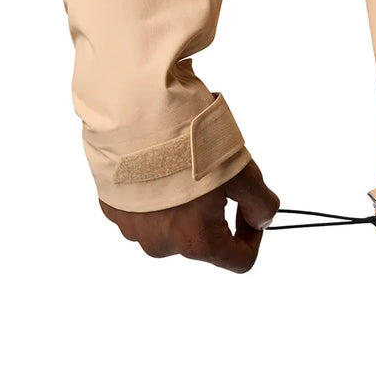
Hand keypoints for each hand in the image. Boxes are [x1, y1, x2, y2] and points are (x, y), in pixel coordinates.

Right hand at [99, 160, 279, 271]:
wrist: (135, 115)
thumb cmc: (190, 144)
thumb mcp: (243, 172)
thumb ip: (261, 204)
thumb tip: (262, 220)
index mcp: (197, 241)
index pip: (240, 261)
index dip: (253, 235)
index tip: (250, 208)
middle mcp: (162, 244)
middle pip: (203, 240)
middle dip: (215, 213)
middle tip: (216, 175)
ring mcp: (133, 229)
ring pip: (172, 225)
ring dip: (184, 203)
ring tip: (183, 166)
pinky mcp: (113, 209)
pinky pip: (143, 210)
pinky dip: (156, 194)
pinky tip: (159, 165)